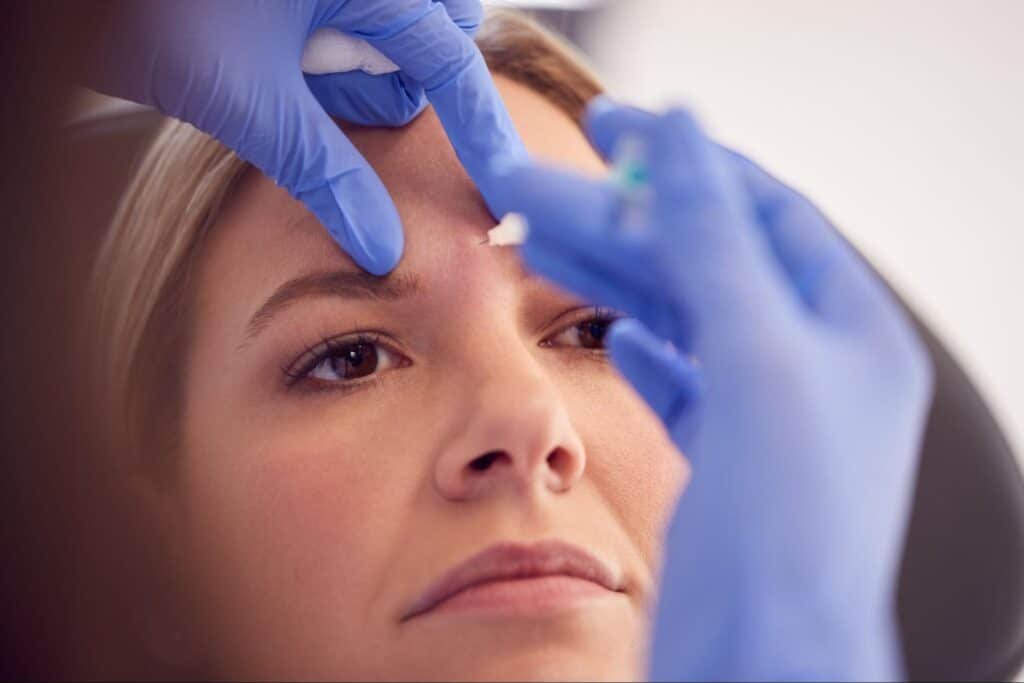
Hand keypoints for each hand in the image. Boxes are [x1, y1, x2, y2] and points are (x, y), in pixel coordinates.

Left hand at [91, 0, 526, 274]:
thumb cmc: (145, 11)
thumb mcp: (246, 101)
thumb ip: (324, 173)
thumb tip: (381, 244)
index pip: (449, 59)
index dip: (479, 129)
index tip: (501, 183)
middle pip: (426, 32)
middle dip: (406, 81)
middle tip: (363, 119)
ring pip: (384, 22)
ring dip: (359, 68)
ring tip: (300, 86)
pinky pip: (346, 14)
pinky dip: (330, 49)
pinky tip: (288, 67)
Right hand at [489, 98, 933, 680]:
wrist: (763, 658)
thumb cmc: (785, 526)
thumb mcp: (757, 358)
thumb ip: (714, 243)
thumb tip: (682, 136)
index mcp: (849, 331)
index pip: (762, 212)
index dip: (683, 164)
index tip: (609, 127)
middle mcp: (814, 367)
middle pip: (705, 261)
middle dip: (620, 221)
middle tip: (535, 186)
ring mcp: (767, 413)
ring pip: (682, 316)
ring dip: (612, 275)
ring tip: (538, 240)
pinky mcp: (725, 458)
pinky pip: (682, 380)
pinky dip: (642, 348)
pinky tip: (613, 334)